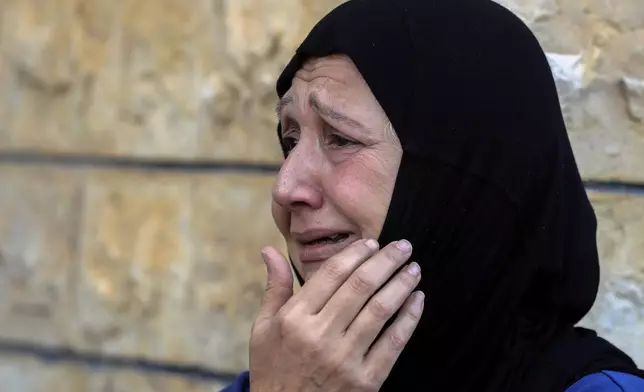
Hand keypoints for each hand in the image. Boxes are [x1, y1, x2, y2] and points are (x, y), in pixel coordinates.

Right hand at [249, 239, 423, 391]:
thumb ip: (274, 287)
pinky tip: (418, 300)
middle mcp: (320, 336)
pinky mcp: (366, 381)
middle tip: (403, 246)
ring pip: (381, 310)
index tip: (372, 242)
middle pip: (361, 286)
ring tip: (414, 268)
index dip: (356, 253)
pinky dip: (409, 318)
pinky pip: (394, 343)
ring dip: (402, 284)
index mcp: (295, 319)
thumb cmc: (273, 368)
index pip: (332, 274)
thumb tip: (269, 250)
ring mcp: (345, 359)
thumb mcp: (263, 328)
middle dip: (386, 261)